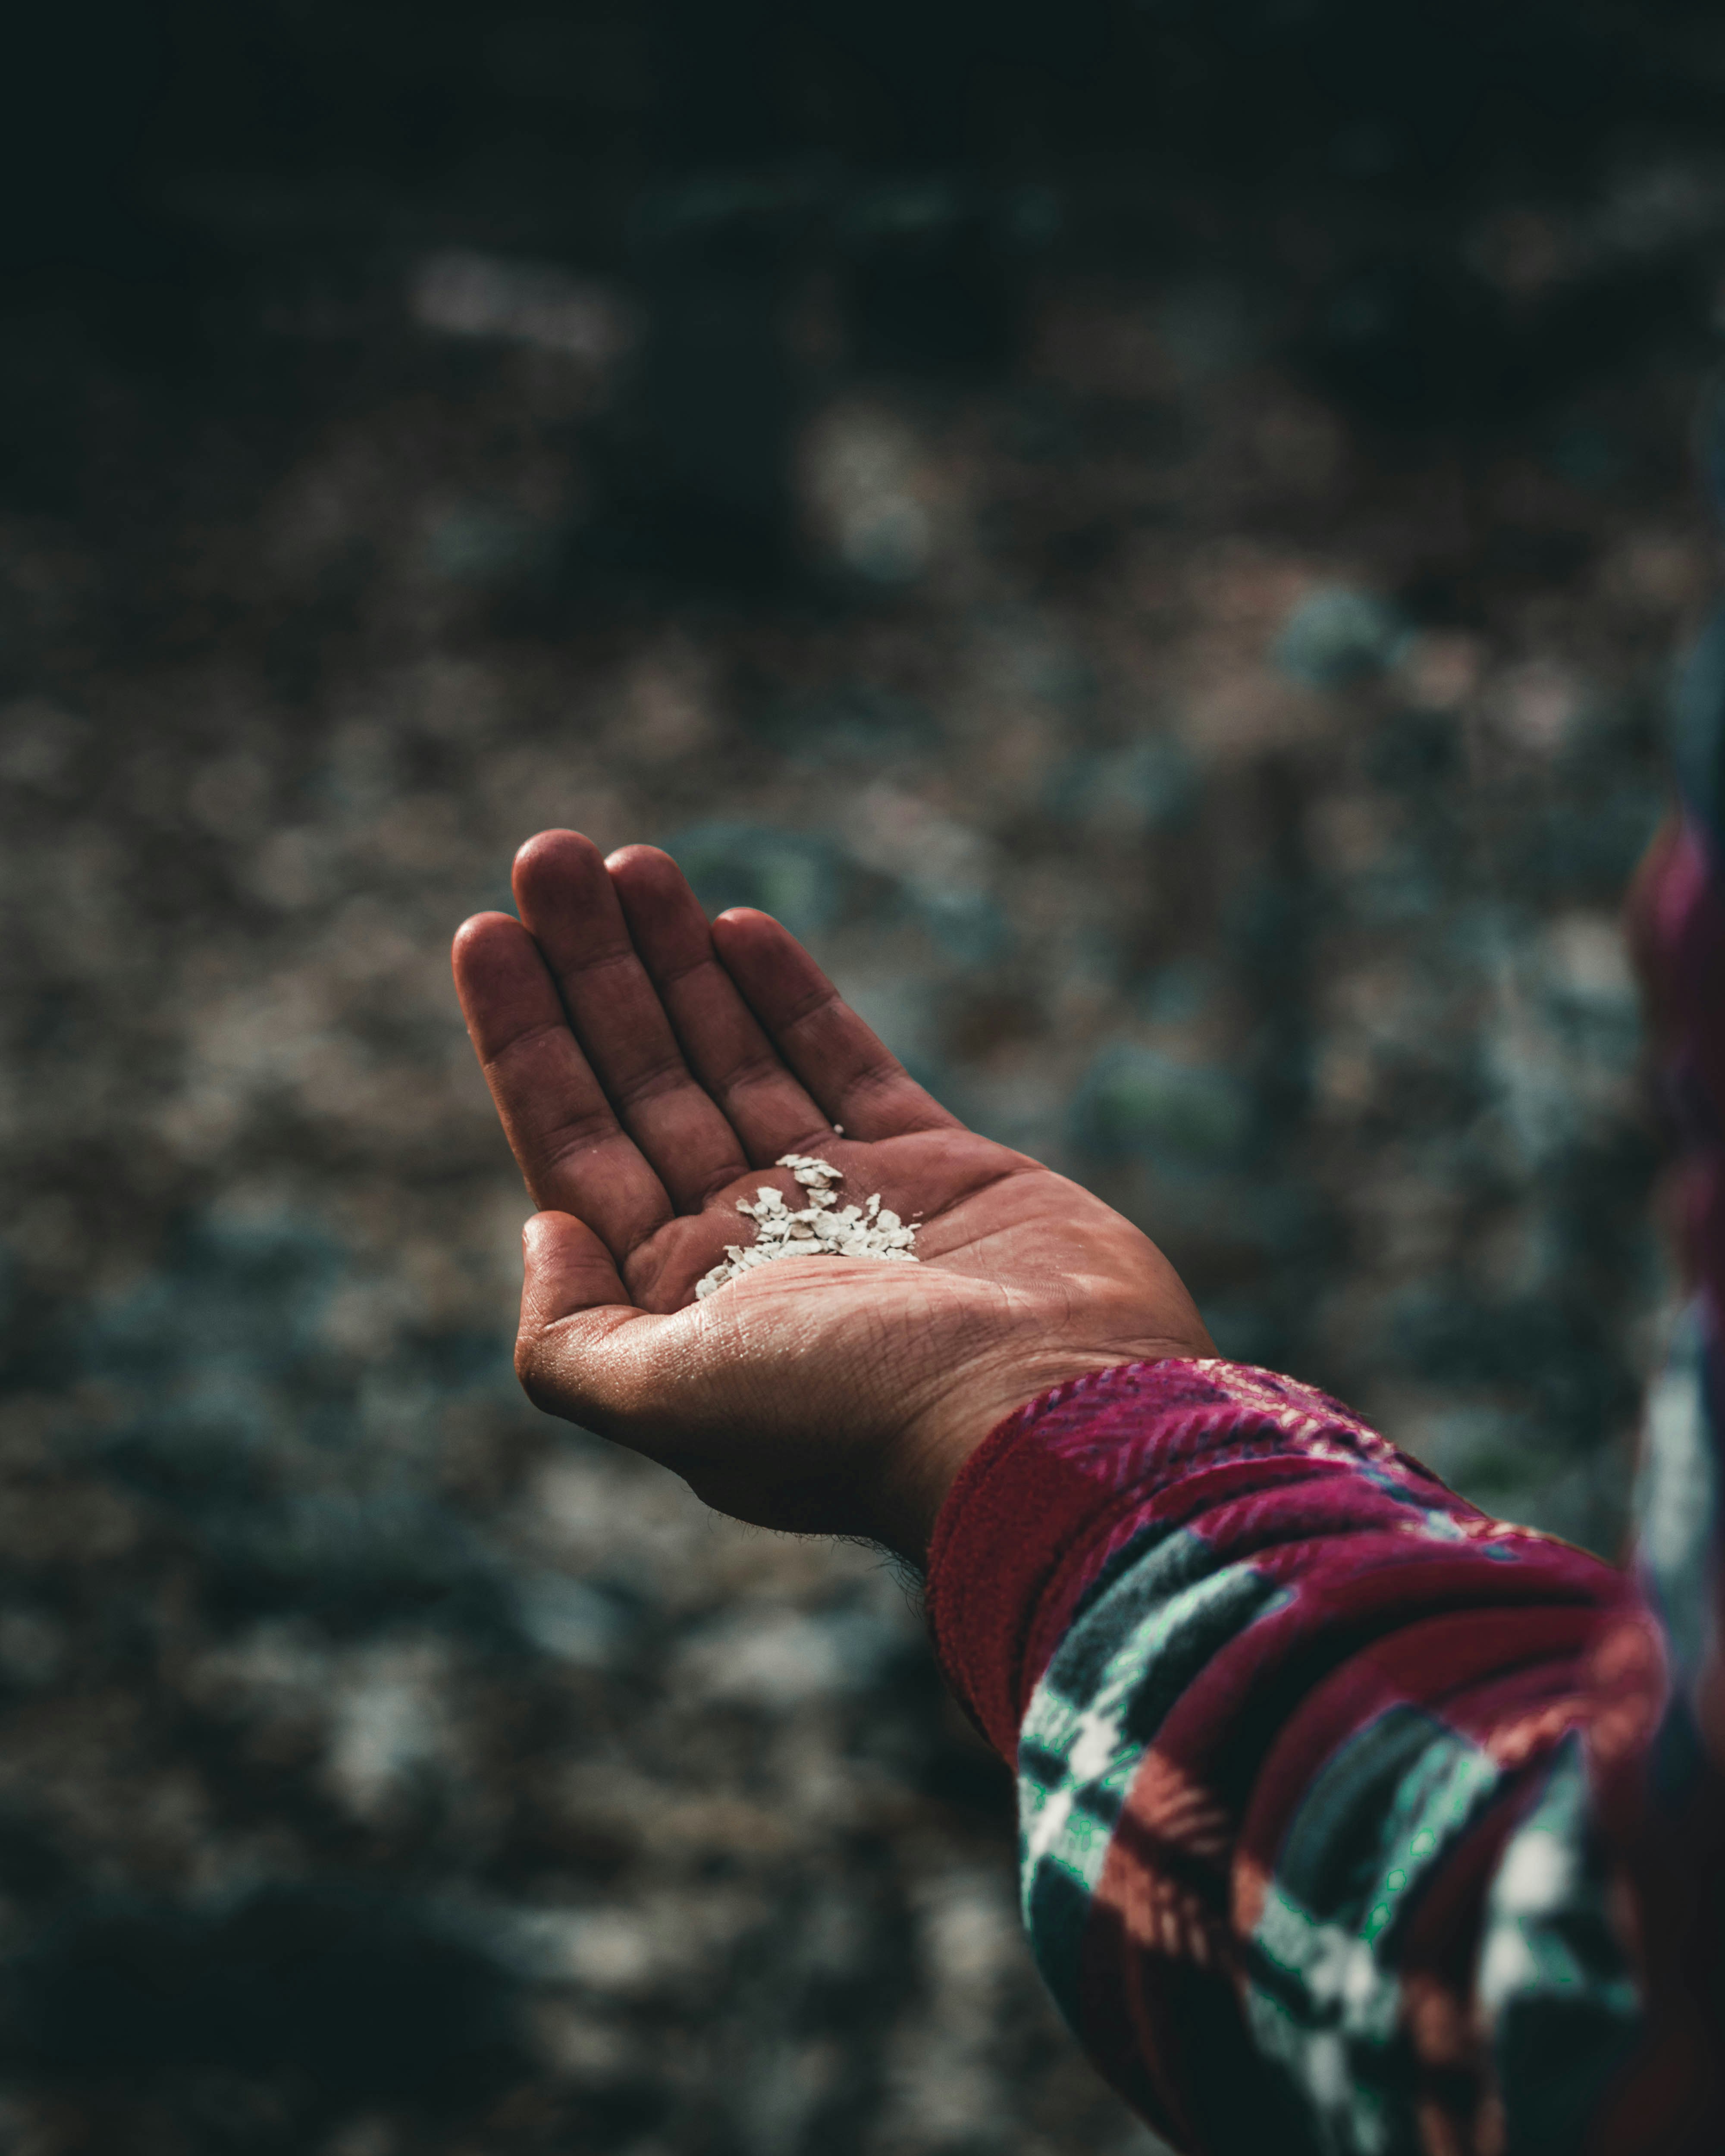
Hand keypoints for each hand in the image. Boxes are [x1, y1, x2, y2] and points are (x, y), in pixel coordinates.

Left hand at [451, 832, 1211, 1562]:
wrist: (1047, 1415)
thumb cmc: (855, 1414)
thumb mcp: (671, 1400)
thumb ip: (571, 1336)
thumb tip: (543, 1225)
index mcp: (677, 1301)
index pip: (575, 1142)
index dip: (525, 1037)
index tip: (486, 929)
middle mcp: (750, 1247)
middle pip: (647, 1080)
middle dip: (595, 970)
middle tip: (552, 854)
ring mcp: (845, 1203)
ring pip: (738, 1055)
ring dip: (680, 960)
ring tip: (633, 862)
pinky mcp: (936, 1168)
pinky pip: (845, 1062)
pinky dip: (791, 993)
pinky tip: (736, 922)